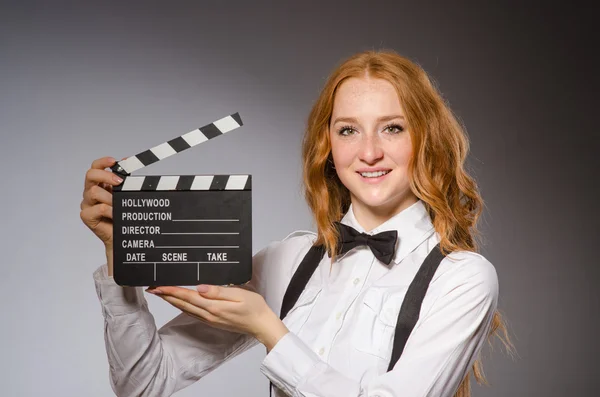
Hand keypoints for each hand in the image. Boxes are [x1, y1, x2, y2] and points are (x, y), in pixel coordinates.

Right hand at [79, 156, 125, 274]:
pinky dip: (110, 210)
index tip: (114, 161)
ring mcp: (87, 204)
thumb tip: (127, 161)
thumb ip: (124, 180)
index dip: (103, 162)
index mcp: (99, 184)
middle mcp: (90, 192)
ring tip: (120, 205)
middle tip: (119, 182)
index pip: (95, 168)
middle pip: (90, 175)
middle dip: (106, 175)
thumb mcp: (125, 194)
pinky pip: (98, 208)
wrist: (122, 236)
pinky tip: (116, 215)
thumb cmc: (124, 215)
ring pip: (94, 191)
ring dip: (111, 197)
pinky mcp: (86, 216)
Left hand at [146, 284, 288, 350]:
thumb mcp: (239, 295)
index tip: (157, 285)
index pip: (187, 296)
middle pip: (182, 303)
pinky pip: (192, 313)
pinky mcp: (213, 320)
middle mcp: (209, 314)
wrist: (262, 325)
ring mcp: (210, 319)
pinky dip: (182, 306)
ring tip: (161, 293)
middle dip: (166, 295)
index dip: (171, 290)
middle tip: (151, 288)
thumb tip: (200, 287)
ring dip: (171, 301)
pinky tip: (179, 302)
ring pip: (185, 309)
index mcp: (214, 306)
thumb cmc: (254, 307)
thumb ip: (218, 291)